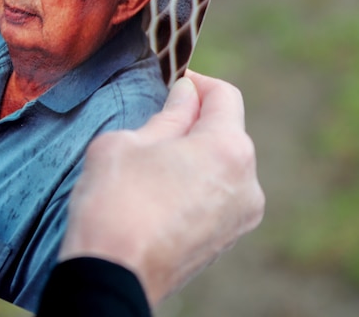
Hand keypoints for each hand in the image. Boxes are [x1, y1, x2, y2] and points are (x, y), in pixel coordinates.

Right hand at [58, 71, 264, 306]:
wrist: (111, 276)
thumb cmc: (114, 203)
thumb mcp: (128, 142)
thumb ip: (166, 115)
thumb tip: (185, 95)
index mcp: (227, 149)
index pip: (224, 96)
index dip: (197, 82)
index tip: (173, 82)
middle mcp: (247, 183)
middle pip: (227, 133)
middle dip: (195, 122)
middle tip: (154, 123)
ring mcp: (241, 217)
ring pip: (222, 167)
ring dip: (195, 156)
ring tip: (151, 164)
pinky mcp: (226, 242)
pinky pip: (217, 197)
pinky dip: (196, 186)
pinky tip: (158, 193)